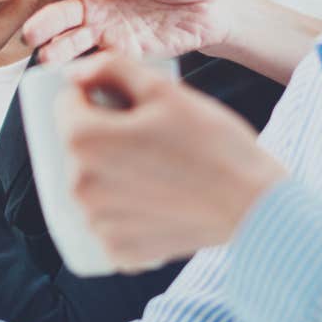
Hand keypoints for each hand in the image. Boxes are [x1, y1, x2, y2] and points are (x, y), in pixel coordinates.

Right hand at [0, 0, 246, 63]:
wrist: (217, 10)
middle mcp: (93, 2)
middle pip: (54, 14)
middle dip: (38, 24)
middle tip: (29, 35)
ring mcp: (104, 29)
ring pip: (68, 41)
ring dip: (53, 49)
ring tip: (44, 57)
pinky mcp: (121, 52)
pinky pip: (92, 59)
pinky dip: (78, 64)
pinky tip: (68, 68)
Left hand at [59, 53, 288, 269]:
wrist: (255, 206)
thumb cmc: (215, 144)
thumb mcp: (165, 91)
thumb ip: (113, 69)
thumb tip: (74, 73)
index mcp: (83, 140)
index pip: (66, 105)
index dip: (95, 96)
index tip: (127, 104)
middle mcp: (80, 187)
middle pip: (78, 149)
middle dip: (104, 138)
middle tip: (152, 139)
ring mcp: (97, 225)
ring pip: (94, 187)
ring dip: (113, 176)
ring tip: (159, 172)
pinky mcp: (117, 252)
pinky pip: (111, 224)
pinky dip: (128, 214)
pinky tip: (160, 203)